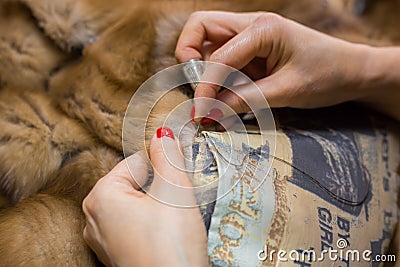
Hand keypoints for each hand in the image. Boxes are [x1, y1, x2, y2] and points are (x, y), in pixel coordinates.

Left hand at [82, 127, 208, 266]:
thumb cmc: (170, 244)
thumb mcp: (174, 189)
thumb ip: (168, 155)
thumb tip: (163, 135)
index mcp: (100, 196)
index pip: (137, 162)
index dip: (163, 163)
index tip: (182, 166)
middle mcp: (95, 218)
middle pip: (136, 184)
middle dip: (162, 185)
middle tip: (182, 196)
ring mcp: (105, 239)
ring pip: (138, 205)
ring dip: (161, 204)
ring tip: (178, 215)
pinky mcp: (120, 254)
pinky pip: (138, 225)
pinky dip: (155, 222)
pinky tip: (169, 231)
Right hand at [176, 11, 399, 120]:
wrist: (352, 72)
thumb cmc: (327, 75)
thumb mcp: (285, 92)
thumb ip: (243, 100)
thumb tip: (208, 112)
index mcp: (262, 29)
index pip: (216, 56)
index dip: (204, 86)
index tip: (200, 112)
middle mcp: (250, 25)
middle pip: (199, 29)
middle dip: (189, 60)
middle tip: (199, 92)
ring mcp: (249, 36)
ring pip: (206, 44)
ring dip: (203, 71)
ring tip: (214, 99)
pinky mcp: (250, 50)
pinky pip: (221, 58)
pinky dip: (216, 77)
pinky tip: (226, 96)